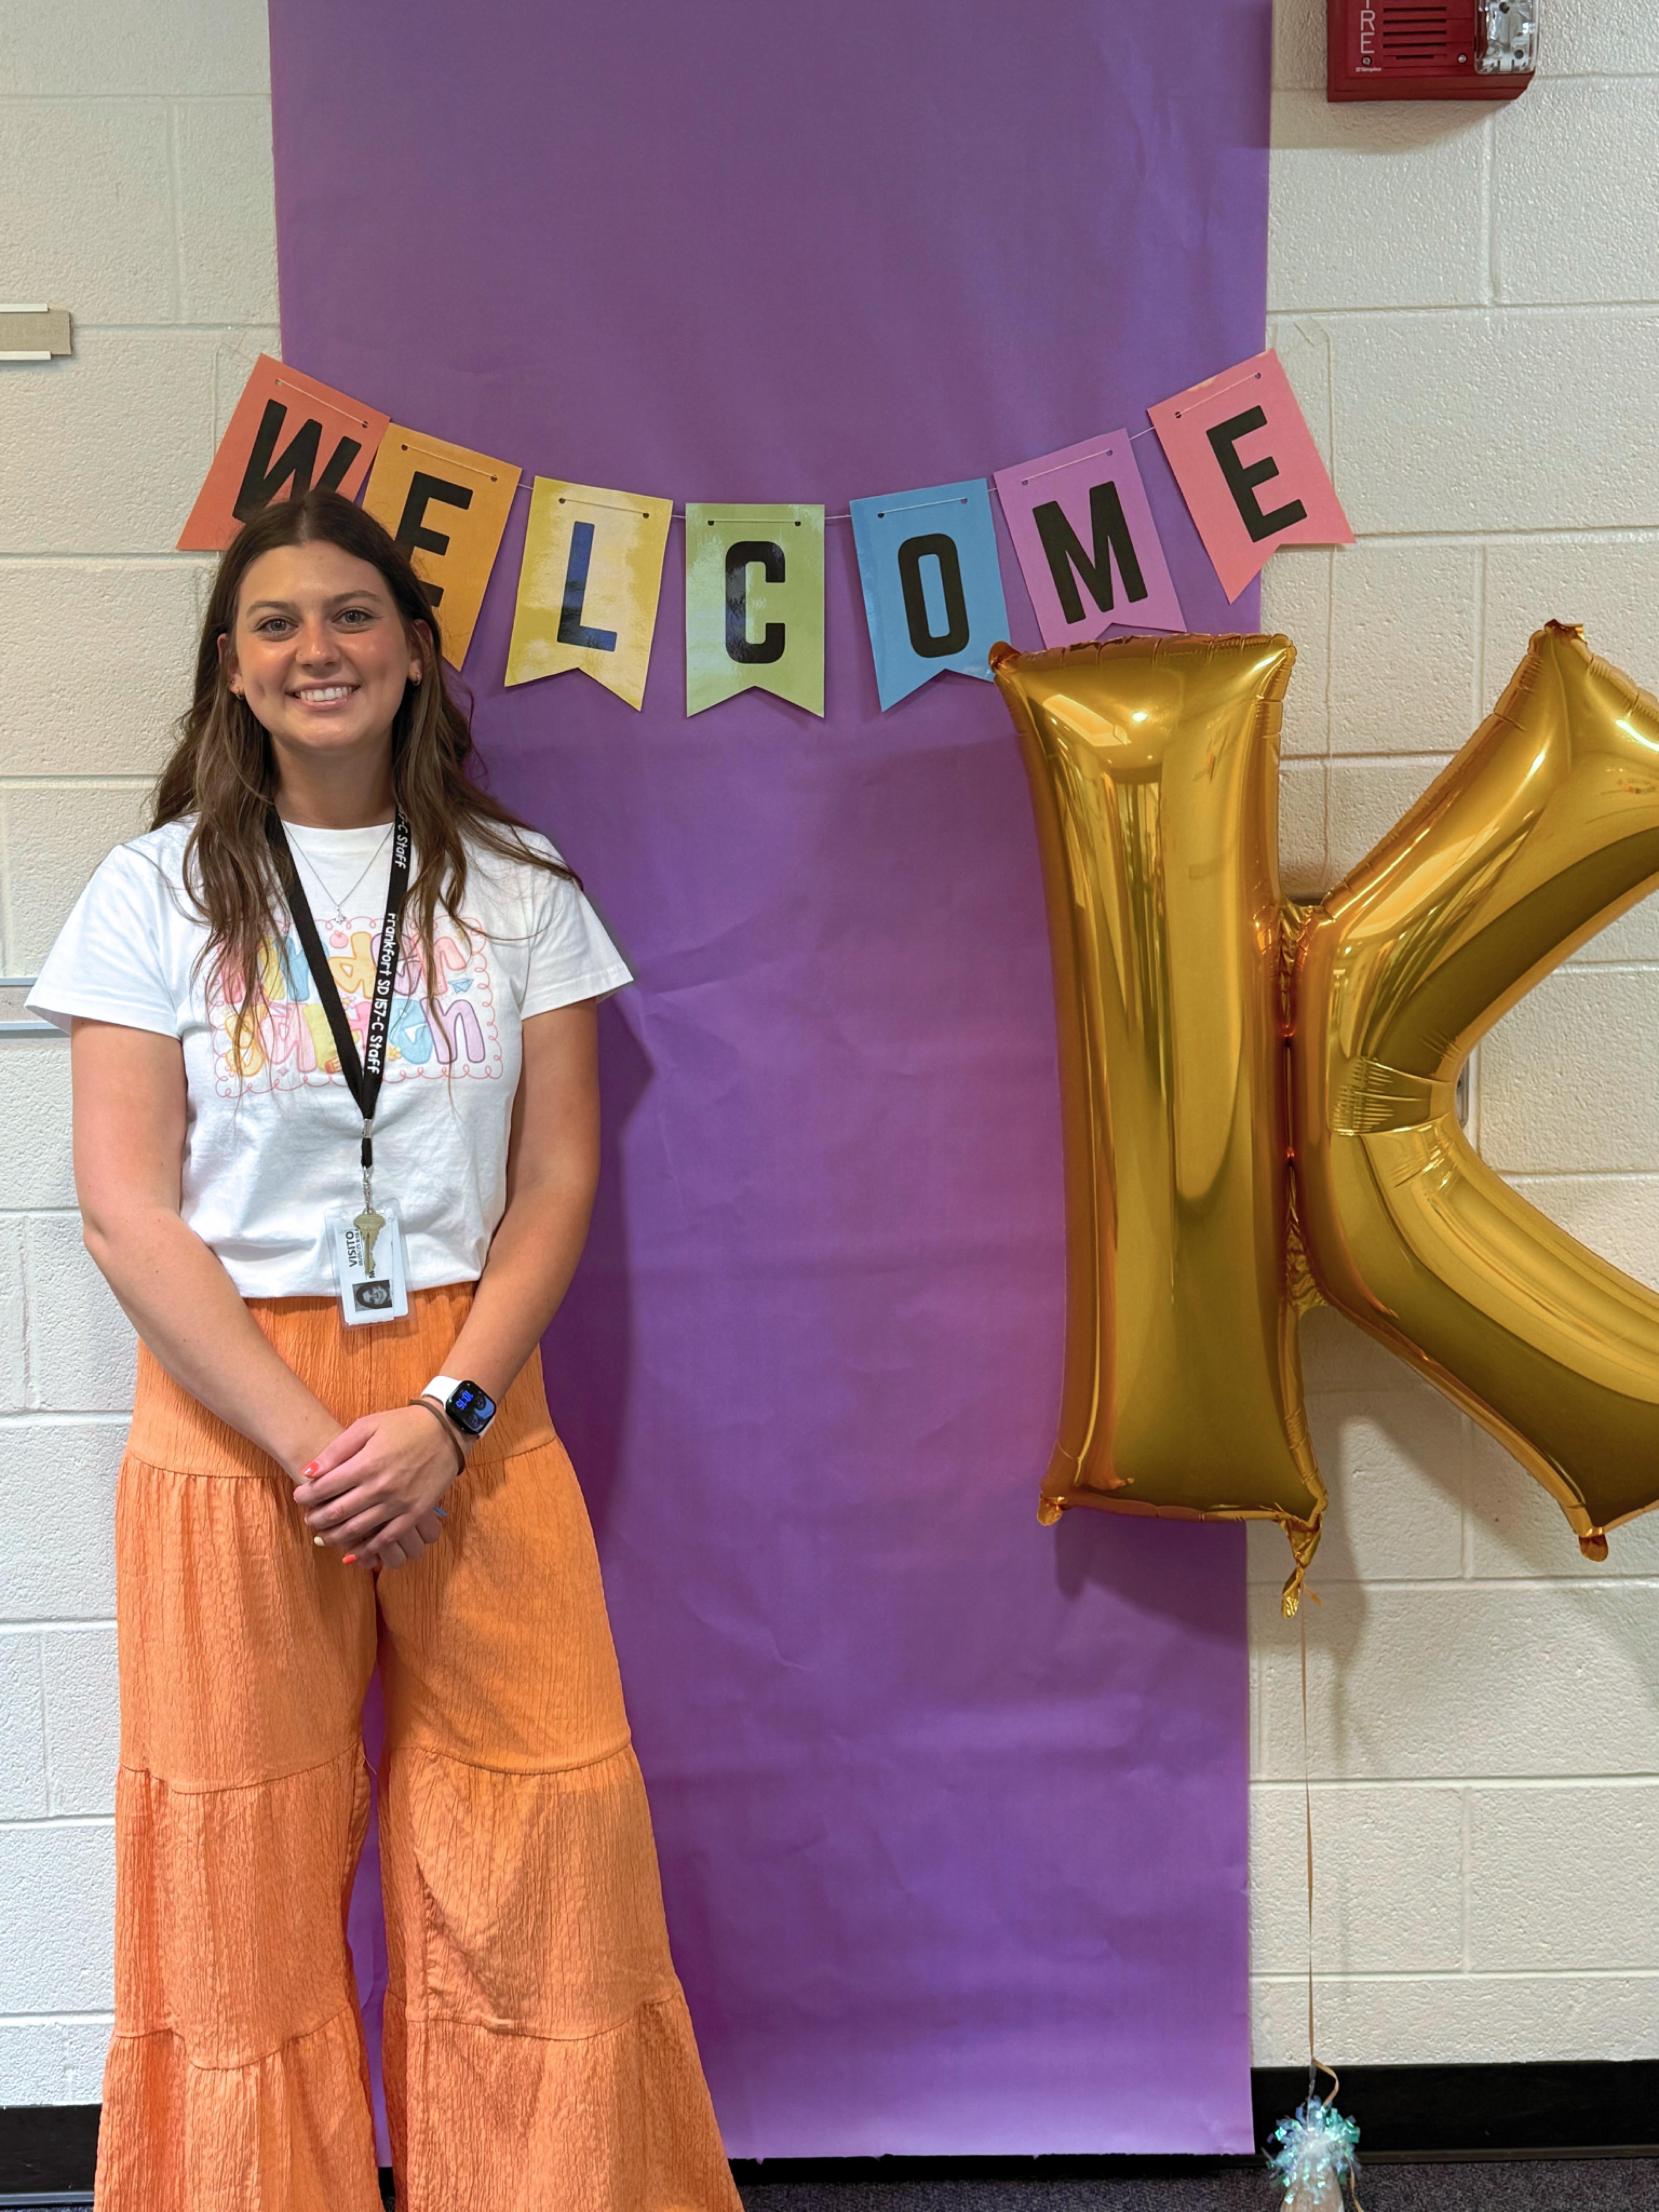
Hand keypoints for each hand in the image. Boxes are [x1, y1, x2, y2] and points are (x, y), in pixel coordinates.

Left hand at [293, 1404, 462, 1569]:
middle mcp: (380, 1487)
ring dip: (335, 1536)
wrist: (446, 1430)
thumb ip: (337, 1449)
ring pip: (358, 1529)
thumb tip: (309, 1471)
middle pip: (337, 1512)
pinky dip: (367, 1549)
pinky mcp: (415, 1513)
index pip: (324, 1487)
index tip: (300, 1496)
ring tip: (324, 1535)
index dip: (306, 1495)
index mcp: (366, 1463)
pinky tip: (354, 1552)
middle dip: (317, 1518)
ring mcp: (399, 1503)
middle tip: (309, 1518)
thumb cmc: (403, 1425)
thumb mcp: (367, 1425)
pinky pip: (387, 1538)